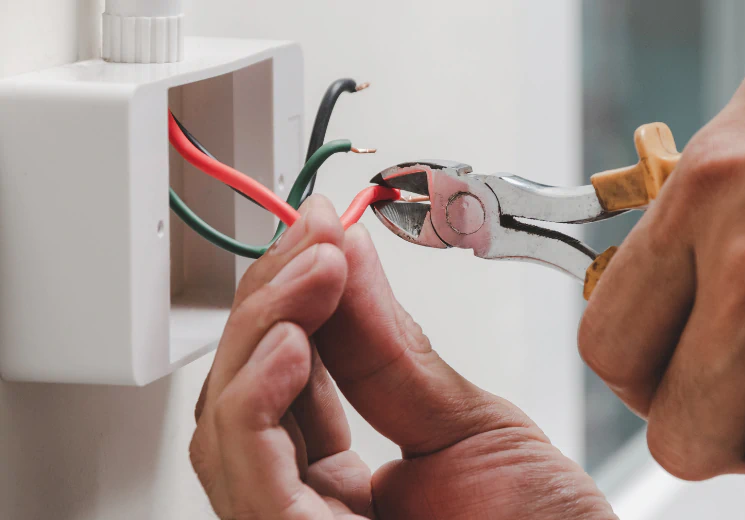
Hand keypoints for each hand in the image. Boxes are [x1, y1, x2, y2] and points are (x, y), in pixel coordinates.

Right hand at [189, 197, 614, 518]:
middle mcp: (307, 514)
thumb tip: (345, 257)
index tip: (320, 234)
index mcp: (340, 491)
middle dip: (268, 308)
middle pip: (237, 405)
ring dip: (258, 338)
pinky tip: (291, 344)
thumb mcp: (468, 425)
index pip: (279, 388)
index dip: (288, 304)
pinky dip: (254, 407)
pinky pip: (251, 486)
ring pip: (224, 437)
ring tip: (312, 276)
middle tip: (314, 242)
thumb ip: (390, 351)